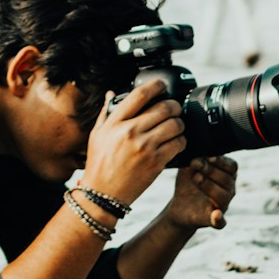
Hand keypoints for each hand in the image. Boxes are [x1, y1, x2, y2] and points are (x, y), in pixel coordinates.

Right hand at [81, 79, 184, 204]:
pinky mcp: (156, 162)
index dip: (156, 85)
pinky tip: (176, 142)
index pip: (140, 95)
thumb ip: (106, 113)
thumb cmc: (98, 163)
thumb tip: (112, 93)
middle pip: (164, 107)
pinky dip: (182, 141)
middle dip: (174, 105)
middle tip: (174, 108)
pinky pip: (179, 144)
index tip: (162, 85)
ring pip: (175, 125)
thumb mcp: (96, 135)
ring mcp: (144, 147)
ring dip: (179, 123)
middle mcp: (130, 132)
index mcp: (115, 123)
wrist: (102, 194)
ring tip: (176, 127)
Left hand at [164, 156, 237, 230]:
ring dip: (210, 186)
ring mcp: (222, 206)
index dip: (221, 161)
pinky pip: (220, 223)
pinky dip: (219, 220)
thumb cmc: (188, 182)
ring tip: (195, 178)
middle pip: (228, 180)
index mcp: (226, 176)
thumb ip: (196, 157)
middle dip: (211, 171)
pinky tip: (216, 215)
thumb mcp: (190, 167)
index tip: (208, 157)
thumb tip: (198, 149)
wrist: (179, 205)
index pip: (232, 167)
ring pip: (224, 197)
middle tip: (195, 165)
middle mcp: (228, 191)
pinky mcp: (212, 220)